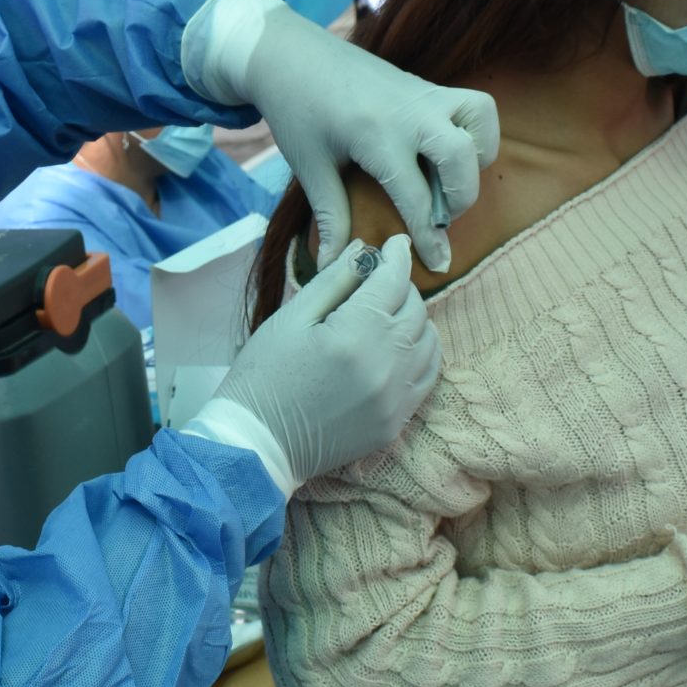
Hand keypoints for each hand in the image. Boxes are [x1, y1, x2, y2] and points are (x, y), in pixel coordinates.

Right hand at [191, 235, 439, 491]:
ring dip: (414, 320)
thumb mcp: (290, 318)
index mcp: (354, 335)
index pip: (392, 281)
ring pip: (428, 342)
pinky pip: (427, 377)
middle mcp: (385, 366)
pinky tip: (399, 347)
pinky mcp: (396, 422)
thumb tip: (364, 250)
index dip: (395, 256)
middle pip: (415, 309)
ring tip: (388, 314)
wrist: (258, 443)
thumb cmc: (263, 376)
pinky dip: (420, 354)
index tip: (393, 243)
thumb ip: (333, 281)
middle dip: (401, 286)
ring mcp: (394, 398)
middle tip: (380, 280)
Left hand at [192, 0, 497, 270]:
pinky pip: (472, 107)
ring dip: (475, 158)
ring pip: (480, 122)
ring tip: (447, 180)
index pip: (415, 196)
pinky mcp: (427, 85)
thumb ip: (331, 215)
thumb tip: (334, 264)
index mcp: (376, 134)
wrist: (290, 53)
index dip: (428, 236)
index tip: (438, 263)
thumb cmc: (295, 110)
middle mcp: (409, 110)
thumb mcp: (310, 167)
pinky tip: (443, 155)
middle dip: (460, 198)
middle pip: (462, 158)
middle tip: (437, 216)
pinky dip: (474, 134)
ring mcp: (423, 92)